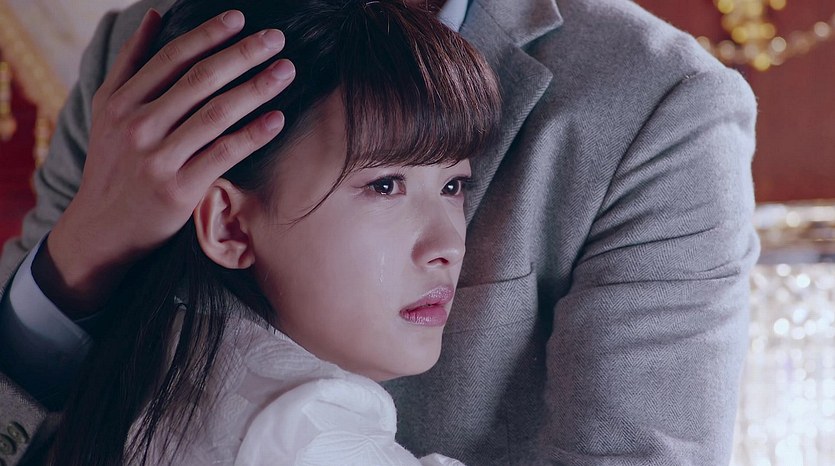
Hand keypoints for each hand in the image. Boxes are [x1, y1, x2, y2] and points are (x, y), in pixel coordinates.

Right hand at [34, 9, 295, 317]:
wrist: (100, 230)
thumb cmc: (112, 165)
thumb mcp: (107, 110)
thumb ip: (130, 62)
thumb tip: (154, 15)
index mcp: (122, 101)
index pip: (172, 57)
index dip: (208, 35)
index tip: (240, 18)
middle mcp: (138, 126)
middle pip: (200, 80)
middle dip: (243, 54)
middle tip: (277, 38)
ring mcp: (158, 158)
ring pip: (217, 114)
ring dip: (257, 88)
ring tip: (287, 71)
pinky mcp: (178, 189)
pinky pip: (223, 154)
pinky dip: (253, 135)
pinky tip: (278, 119)